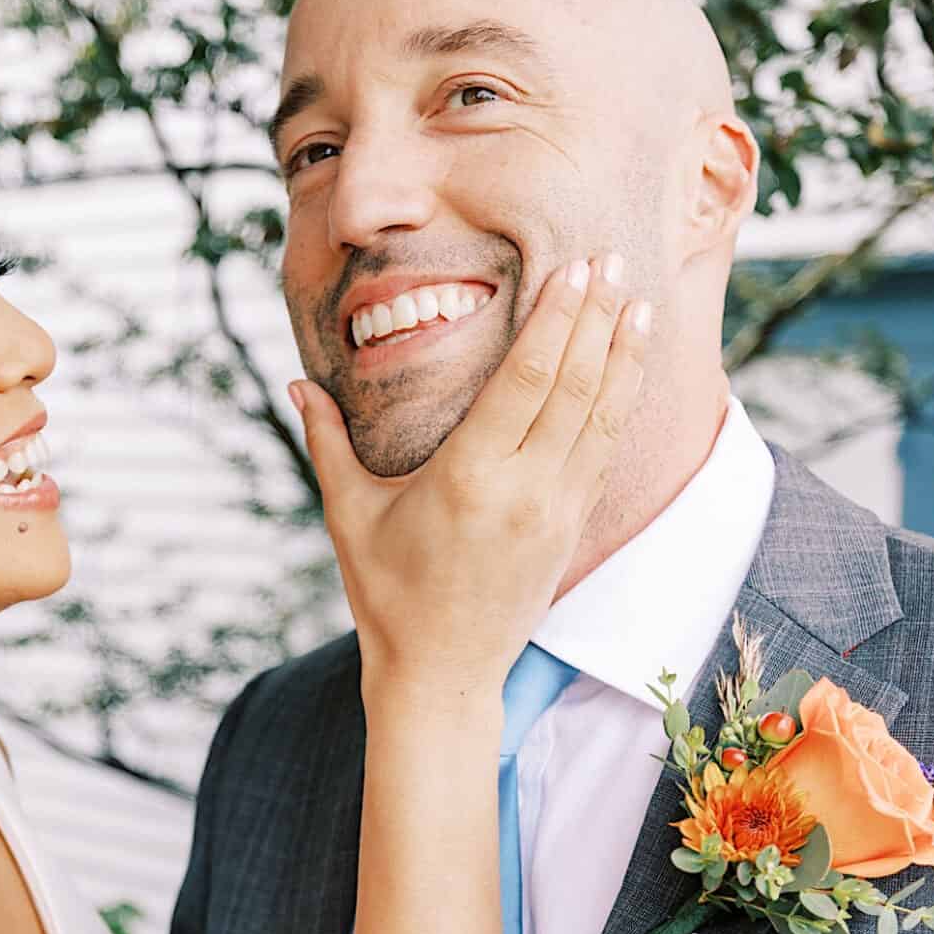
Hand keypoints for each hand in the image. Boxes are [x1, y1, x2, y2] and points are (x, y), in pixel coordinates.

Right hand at [293, 256, 646, 704]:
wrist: (442, 673)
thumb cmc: (387, 595)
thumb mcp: (349, 516)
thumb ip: (327, 443)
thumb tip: (297, 382)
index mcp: (469, 478)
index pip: (527, 381)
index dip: (556, 321)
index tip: (573, 270)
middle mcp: (525, 491)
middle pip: (575, 387)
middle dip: (597, 319)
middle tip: (611, 260)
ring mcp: (556, 512)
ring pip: (602, 418)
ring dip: (623, 355)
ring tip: (637, 301)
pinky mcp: (571, 529)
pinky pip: (604, 452)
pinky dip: (619, 403)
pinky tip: (627, 368)